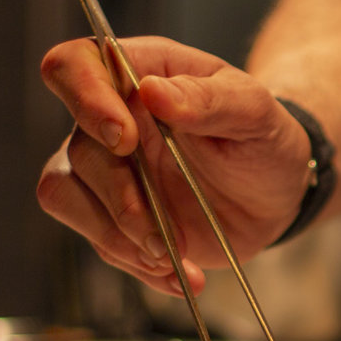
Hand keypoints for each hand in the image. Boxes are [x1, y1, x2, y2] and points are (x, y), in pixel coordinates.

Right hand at [36, 36, 313, 295]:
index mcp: (139, 73)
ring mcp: (106, 170)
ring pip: (66, 196)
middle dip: (120, 199)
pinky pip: (98, 241)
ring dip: (117, 237)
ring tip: (172, 257)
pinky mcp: (112, 216)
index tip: (125, 140)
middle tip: (164, 231)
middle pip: (77, 150)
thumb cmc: (263, 138)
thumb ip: (209, 98)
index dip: (84, 99)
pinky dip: (138, 266)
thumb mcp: (255, 111)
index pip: (74, 66)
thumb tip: (153, 91)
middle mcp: (110, 118)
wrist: (274, 195)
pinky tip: (181, 275)